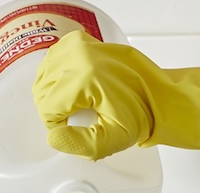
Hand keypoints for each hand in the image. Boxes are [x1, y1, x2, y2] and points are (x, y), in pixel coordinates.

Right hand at [31, 30, 156, 159]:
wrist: (156, 93)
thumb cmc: (139, 114)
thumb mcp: (113, 139)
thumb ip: (80, 144)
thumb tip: (54, 136)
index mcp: (85, 77)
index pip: (47, 109)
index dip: (58, 126)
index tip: (78, 128)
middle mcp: (78, 55)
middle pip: (42, 92)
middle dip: (56, 110)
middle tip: (81, 116)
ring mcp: (78, 45)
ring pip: (44, 78)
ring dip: (54, 94)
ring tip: (79, 102)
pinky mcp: (78, 41)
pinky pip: (51, 62)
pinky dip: (57, 77)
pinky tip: (75, 87)